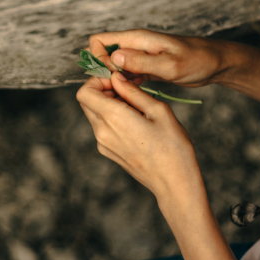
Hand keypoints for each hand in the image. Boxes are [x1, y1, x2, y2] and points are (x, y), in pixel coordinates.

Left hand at [76, 71, 206, 212]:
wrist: (174, 182)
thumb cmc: (173, 146)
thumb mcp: (158, 110)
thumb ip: (133, 92)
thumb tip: (117, 78)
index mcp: (113, 118)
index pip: (85, 92)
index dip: (97, 81)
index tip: (117, 80)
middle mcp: (102, 132)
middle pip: (86, 102)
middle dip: (102, 90)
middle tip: (127, 90)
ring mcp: (103, 144)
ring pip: (94, 114)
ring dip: (108, 104)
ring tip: (135, 107)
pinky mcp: (108, 152)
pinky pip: (102, 128)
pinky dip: (112, 118)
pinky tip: (135, 122)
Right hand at [88, 29, 226, 88]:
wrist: (217, 64)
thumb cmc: (198, 60)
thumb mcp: (169, 64)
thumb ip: (141, 61)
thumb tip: (113, 58)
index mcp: (137, 39)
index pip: (99, 41)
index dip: (98, 60)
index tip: (111, 77)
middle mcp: (135, 46)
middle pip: (103, 55)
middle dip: (103, 73)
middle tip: (117, 91)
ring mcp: (140, 57)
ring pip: (113, 67)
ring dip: (114, 82)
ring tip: (126, 97)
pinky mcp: (146, 68)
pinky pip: (126, 75)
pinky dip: (126, 85)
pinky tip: (134, 97)